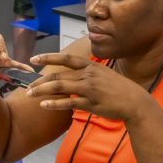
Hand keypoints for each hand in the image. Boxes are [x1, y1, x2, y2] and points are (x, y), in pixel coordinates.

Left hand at [28, 52, 154, 120]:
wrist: (134, 101)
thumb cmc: (118, 88)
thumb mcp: (103, 73)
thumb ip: (87, 72)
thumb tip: (71, 74)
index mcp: (90, 65)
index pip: (65, 58)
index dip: (48, 57)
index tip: (34, 58)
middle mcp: (88, 74)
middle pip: (59, 75)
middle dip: (40, 80)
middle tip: (28, 86)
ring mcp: (89, 89)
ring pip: (60, 87)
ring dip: (43, 90)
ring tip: (30, 94)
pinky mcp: (90, 103)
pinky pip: (68, 102)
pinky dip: (54, 104)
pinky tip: (44, 105)